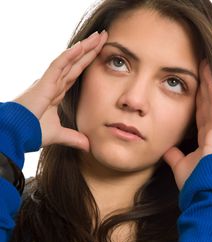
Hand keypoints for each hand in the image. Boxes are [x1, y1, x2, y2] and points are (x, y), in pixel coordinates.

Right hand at [13, 30, 107, 149]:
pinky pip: (58, 65)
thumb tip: (88, 146)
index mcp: (56, 93)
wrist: (17, 134)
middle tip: (103, 37)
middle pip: (76, 64)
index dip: (88, 64)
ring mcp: (49, 82)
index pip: (76, 74)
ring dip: (85, 48)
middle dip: (90, 50)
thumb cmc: (31, 131)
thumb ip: (73, 138)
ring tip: (99, 36)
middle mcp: (54, 84)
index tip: (101, 54)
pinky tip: (82, 46)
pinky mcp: (44, 83)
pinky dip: (70, 56)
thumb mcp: (58, 135)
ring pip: (69, 60)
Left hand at [162, 60, 211, 190]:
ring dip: (210, 84)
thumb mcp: (181, 165)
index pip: (201, 113)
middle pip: (208, 103)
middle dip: (205, 85)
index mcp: (206, 138)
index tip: (194, 83)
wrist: (204, 194)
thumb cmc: (196, 182)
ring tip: (207, 65)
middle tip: (202, 65)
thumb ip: (175, 156)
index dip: (198, 98)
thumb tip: (166, 150)